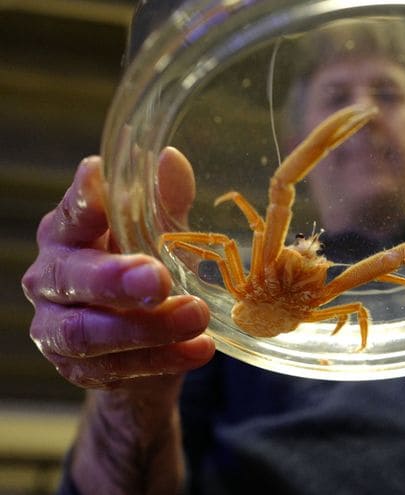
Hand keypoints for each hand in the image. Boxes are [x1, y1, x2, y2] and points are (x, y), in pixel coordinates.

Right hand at [22, 148, 214, 493]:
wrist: (137, 351)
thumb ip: (164, 204)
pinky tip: (200, 349)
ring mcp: (56, 328)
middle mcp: (51, 279)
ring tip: (196, 316)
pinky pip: (116, 369)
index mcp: (68, 235)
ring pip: (87, 333)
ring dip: (146, 328)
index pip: (70, 214)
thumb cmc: (144, 275)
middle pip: (70, 278)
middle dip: (114, 280)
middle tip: (158, 278)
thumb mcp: (160, 238)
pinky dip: (163, 360)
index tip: (98, 176)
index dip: (83, 199)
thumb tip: (171, 158)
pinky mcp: (78, 370)